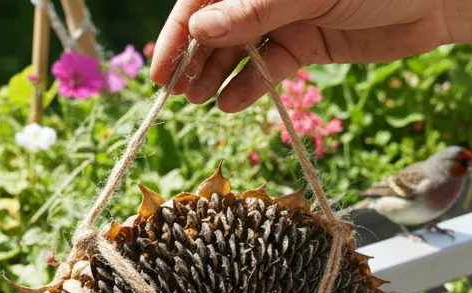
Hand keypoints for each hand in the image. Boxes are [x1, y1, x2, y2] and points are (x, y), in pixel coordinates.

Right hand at [150, 0, 453, 111]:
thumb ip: (255, 10)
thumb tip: (201, 27)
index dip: (178, 30)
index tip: (162, 68)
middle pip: (216, 23)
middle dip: (194, 56)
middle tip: (178, 94)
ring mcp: (287, 15)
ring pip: (239, 47)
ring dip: (216, 74)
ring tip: (199, 101)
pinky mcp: (309, 43)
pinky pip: (269, 65)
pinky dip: (250, 85)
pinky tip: (230, 103)